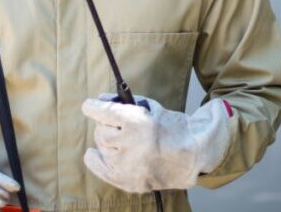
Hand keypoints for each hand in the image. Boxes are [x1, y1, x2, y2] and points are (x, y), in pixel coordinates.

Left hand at [81, 94, 231, 192]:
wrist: (192, 155)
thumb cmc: (173, 128)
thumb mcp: (151, 107)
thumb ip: (124, 103)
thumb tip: (101, 100)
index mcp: (137, 122)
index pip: (103, 111)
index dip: (93, 107)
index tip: (89, 105)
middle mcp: (129, 143)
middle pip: (101, 130)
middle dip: (106, 124)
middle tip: (116, 123)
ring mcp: (127, 164)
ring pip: (102, 147)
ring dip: (108, 140)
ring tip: (122, 138)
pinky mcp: (127, 180)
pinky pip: (101, 169)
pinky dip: (95, 160)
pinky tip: (94, 154)